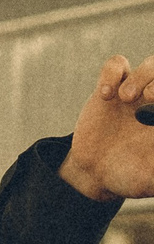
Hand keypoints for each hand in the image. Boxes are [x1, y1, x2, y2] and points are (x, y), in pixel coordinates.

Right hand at [63, 54, 153, 201]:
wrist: (96, 175)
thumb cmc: (130, 177)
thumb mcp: (151, 180)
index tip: (153, 113)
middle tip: (148, 98)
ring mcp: (136, 93)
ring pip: (150, 64)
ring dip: (142, 74)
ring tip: (124, 97)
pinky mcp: (110, 91)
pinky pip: (116, 65)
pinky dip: (110, 74)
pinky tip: (105, 96)